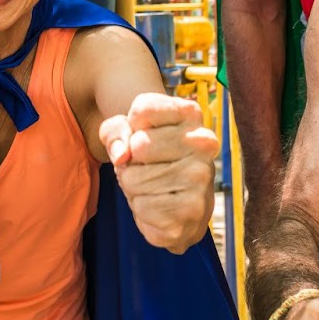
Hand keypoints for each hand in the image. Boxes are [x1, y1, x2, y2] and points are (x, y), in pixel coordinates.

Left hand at [101, 92, 218, 252]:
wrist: (179, 204)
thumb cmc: (149, 159)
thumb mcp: (125, 133)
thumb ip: (114, 130)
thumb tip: (122, 155)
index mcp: (191, 114)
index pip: (142, 110)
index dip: (130, 127)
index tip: (143, 134)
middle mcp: (203, 141)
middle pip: (138, 145)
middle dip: (129, 161)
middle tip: (145, 166)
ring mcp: (202, 176)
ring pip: (134, 179)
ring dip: (133, 187)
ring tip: (152, 186)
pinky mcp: (193, 209)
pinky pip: (141, 207)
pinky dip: (141, 208)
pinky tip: (159, 206)